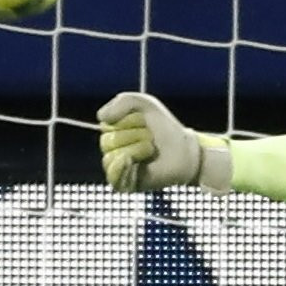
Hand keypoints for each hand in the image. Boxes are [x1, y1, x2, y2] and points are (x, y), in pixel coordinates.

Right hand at [97, 91, 222, 192]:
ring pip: (111, 156)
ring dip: (137, 149)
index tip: (145, 122)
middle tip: (151, 139)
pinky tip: (137, 163)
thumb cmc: (165, 127)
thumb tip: (101, 118)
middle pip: (107, 141)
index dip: (128, 121)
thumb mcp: (145, 103)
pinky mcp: (123, 184)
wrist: (184, 150)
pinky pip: (112, 175)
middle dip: (134, 135)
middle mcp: (112, 150)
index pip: (106, 125)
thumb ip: (122, 101)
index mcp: (114, 132)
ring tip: (150, 150)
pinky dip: (125, 166)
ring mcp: (116, 168)